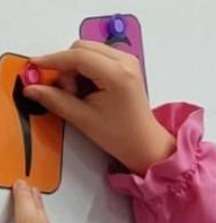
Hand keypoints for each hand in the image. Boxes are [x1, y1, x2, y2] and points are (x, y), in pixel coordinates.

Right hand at [23, 41, 174, 175]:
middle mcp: (126, 62)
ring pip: (87, 50)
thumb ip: (55, 100)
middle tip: (68, 93)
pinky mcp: (126, 65)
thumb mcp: (83, 119)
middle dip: (66, 67)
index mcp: (118, 74)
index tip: (35, 68)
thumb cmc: (121, 135)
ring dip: (75, 68)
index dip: (53, 60)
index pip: (77, 56)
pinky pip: (96, 56)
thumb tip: (32, 88)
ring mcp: (128, 61)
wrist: (144, 143)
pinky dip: (85, 68)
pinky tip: (88, 89)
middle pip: (81, 48)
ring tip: (80, 94)